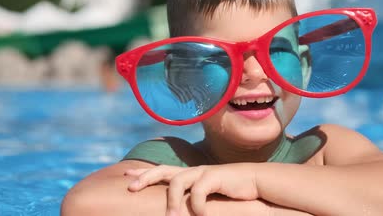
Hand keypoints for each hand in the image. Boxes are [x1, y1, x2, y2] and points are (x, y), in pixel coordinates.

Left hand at [125, 164, 259, 215]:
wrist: (255, 182)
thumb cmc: (232, 192)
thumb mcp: (209, 195)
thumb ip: (193, 199)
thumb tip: (176, 212)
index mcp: (190, 175)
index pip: (162, 171)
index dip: (144, 173)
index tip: (126, 176)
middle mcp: (193, 171)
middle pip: (163, 170)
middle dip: (145, 177)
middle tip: (131, 188)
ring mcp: (203, 173)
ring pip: (177, 181)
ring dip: (171, 201)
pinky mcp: (214, 177)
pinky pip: (199, 192)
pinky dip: (198, 205)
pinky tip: (202, 214)